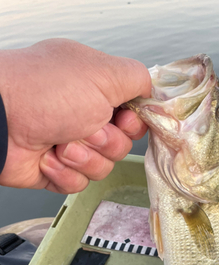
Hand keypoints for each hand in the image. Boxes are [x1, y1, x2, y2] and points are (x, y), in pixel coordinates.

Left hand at [0, 39, 150, 192]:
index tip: (124, 120)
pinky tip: (48, 156)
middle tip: (85, 128)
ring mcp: (70, 143)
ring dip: (84, 157)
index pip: (133, 115)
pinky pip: (79, 184)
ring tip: (61, 142)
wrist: (2, 122)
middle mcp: (84, 115)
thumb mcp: (103, 74)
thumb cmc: (44, 92)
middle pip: (122, 145)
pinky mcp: (57, 169)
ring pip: (103, 167)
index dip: (134, 124)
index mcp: (96, 89)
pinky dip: (65, 172)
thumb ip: (137, 78)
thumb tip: (152, 90)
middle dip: (106, 141)